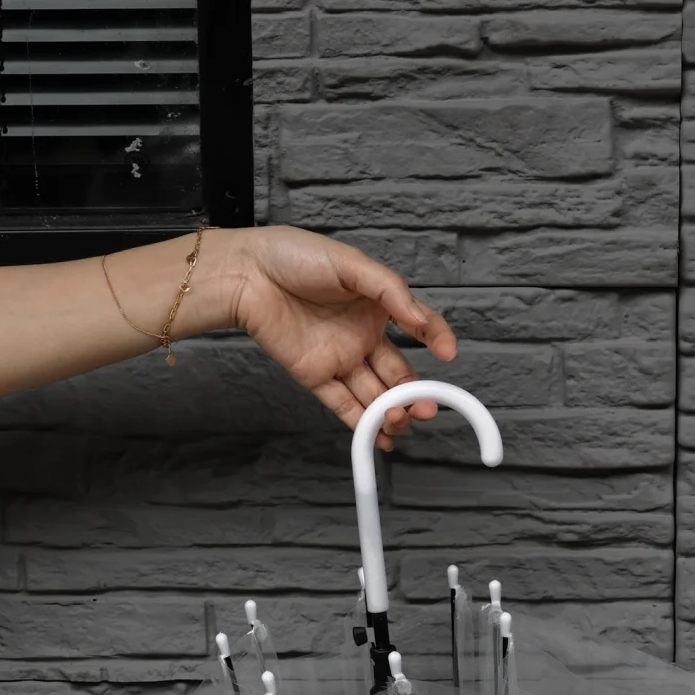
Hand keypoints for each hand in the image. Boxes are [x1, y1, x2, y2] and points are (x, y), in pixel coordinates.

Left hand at [220, 226, 456, 450]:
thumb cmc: (294, 256)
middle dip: (415, 394)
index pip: (418, 326)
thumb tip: (421, 320)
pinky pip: (343, 404)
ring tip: (401, 421)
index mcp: (377, 306)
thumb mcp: (351, 264)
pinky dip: (363, 424)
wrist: (246, 273)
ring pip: (374, 394)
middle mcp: (363, 336)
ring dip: (391, 412)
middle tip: (425, 409)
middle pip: (398, 374)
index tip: (447, 353)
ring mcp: (340, 358)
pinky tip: (382, 437)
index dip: (436, 339)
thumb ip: (390, 291)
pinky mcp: (314, 375)